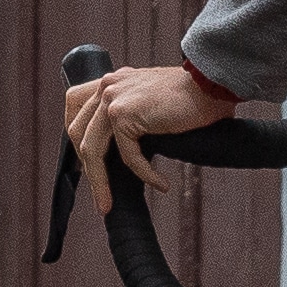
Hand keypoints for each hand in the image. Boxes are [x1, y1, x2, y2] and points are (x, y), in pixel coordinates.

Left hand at [63, 57, 236, 203]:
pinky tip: (160, 184)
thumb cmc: (192, 96)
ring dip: (100, 183)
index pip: (75, 106)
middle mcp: (107, 86)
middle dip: (86, 168)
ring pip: (93, 150)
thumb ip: (132, 115)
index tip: (85, 162)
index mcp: (111, 82)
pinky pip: (127, 157)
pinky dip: (144, 174)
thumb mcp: (151, 101)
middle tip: (99, 194)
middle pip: (77, 133)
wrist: (212, 85)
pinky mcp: (125, 114)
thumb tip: (120, 154)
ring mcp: (113, 99)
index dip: (75, 136)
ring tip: (109, 204)